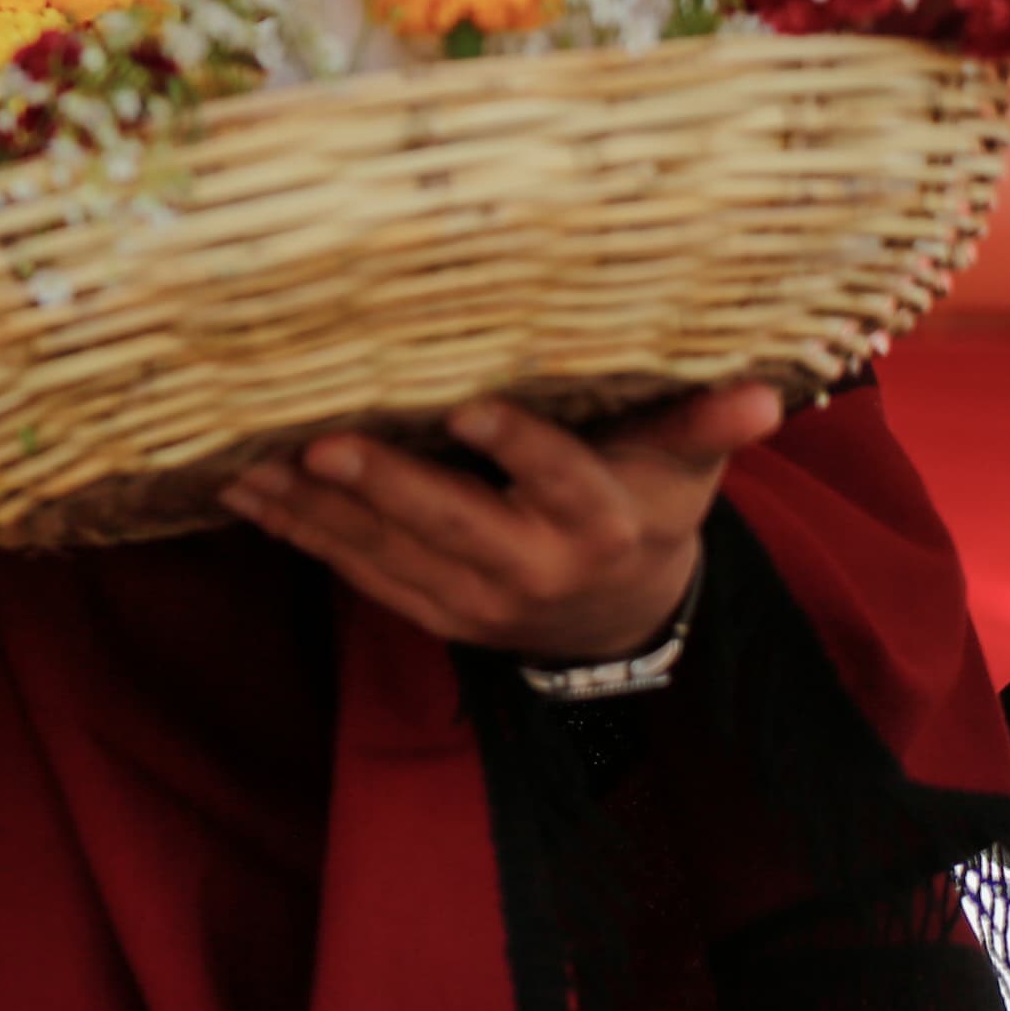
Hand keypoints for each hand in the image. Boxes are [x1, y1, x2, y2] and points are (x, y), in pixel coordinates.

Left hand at [218, 382, 780, 662]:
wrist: (619, 619)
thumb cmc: (646, 507)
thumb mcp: (681, 471)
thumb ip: (702, 426)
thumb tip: (766, 391)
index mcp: (599, 524)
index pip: (557, 482)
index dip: (515, 449)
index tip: (467, 405)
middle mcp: (532, 569)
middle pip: (450, 524)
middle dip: (382, 484)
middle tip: (318, 439)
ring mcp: (472, 601)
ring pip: (383, 551)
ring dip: (311, 506)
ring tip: (245, 456)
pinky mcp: (428, 612)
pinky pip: (354, 572)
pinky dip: (299, 532)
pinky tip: (244, 490)